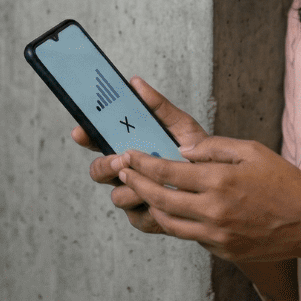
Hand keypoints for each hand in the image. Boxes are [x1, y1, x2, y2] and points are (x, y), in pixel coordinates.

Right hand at [70, 76, 208, 233]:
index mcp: (128, 148)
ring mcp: (133, 196)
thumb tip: (135, 83)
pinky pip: (137, 217)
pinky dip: (150, 208)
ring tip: (152, 179)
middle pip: (98, 171)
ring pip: (117, 196)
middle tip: (122, 158)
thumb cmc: (195, 152)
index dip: (86, 135)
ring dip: (133, 187)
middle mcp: (125, 173)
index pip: (98, 141)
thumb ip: (158, 106)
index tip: (80, 130)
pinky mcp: (145, 218)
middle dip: (106, 165)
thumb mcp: (180, 125)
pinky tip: (164, 201)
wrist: (220, 184)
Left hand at [117, 137, 300, 263]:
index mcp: (220, 180)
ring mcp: (217, 234)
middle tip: (122, 172)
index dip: (142, 163)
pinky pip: (189, 236)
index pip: (167, 171)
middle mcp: (214, 210)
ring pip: (169, 222)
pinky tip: (171, 209)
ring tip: (140, 192)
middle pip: (160, 198)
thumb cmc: (283, 182)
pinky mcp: (222, 250)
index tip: (128, 155)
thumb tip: (181, 152)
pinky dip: (176, 222)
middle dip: (136, 183)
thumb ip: (214, 148)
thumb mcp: (251, 151)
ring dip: (149, 206)